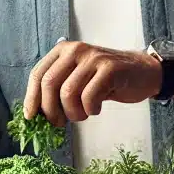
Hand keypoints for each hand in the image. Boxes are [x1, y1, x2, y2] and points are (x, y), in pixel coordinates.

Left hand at [23, 41, 160, 125]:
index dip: (31, 98)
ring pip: (68, 93)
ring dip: (73, 113)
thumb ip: (58, 89)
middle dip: (50, 110)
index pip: (38, 74)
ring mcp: (93, 58)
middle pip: (49, 84)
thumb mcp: (78, 78)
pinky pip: (89, 97)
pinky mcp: (110, 69)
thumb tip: (36, 114)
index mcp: (63, 51)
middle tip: (58, 123)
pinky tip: (96, 108)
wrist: (142, 72)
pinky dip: (90, 110)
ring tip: (83, 114)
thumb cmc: (105, 80)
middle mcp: (75, 50)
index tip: (31, 117)